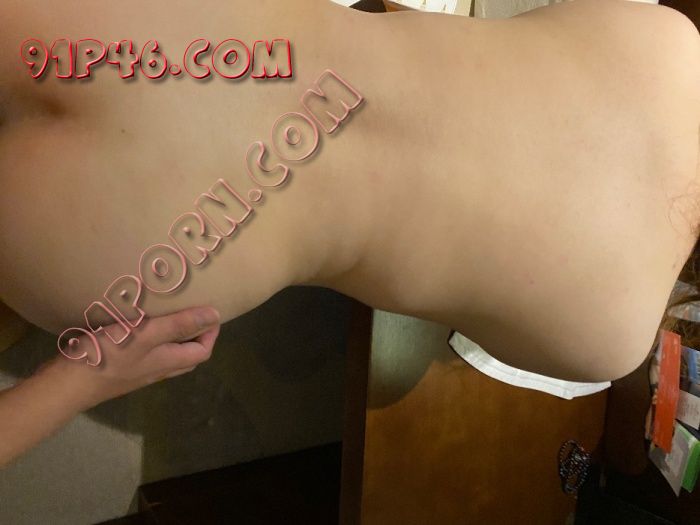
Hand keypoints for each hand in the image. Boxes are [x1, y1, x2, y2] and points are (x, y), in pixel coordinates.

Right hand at [47, 306, 220, 409]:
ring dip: (171, 337)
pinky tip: (135, 325)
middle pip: (187, 356)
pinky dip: (148, 339)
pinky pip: (143, 354)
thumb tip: (215, 315)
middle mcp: (157, 370)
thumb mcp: (147, 334)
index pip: (203, 351)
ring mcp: (137, 373)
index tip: (211, 312)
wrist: (65, 385)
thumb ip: (179, 325)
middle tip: (192, 312)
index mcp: (169, 362)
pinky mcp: (119, 370)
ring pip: (165, 355)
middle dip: (195, 335)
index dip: (211, 333)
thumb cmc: (110, 357)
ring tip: (167, 314)